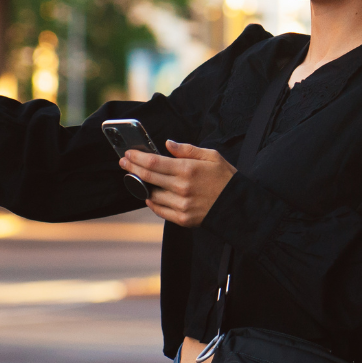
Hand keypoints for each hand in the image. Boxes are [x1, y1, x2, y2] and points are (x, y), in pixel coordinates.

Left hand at [121, 140, 236, 227]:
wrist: (238, 205)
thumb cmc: (226, 178)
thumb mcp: (211, 156)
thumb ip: (187, 149)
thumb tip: (167, 144)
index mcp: (188, 169)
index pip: (153, 162)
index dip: (137, 157)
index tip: (128, 154)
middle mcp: (182, 187)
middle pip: (148, 177)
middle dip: (132, 168)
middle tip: (124, 163)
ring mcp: (181, 205)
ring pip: (151, 195)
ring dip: (142, 186)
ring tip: (137, 179)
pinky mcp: (183, 218)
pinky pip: (160, 211)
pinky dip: (152, 202)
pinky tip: (149, 195)